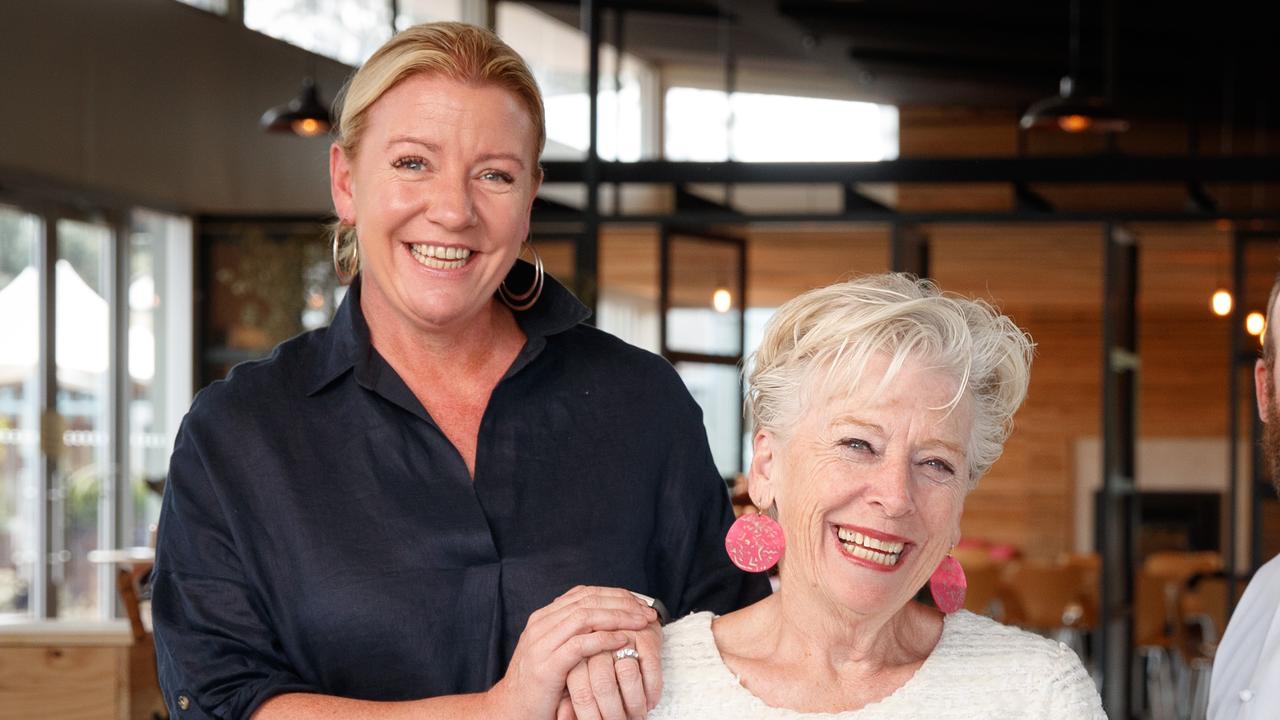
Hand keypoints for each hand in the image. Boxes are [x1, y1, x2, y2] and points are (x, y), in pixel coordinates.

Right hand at [486, 586, 657, 719]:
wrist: (510, 709)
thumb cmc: (541, 683)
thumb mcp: (557, 650)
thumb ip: (575, 633)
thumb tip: (611, 618)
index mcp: (545, 616)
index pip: (585, 594)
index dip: (615, 595)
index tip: (640, 603)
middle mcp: (541, 624)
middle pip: (588, 601)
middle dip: (623, 604)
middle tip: (648, 612)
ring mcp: (541, 643)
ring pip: (585, 617)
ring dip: (619, 618)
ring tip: (641, 624)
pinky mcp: (547, 665)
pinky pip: (580, 645)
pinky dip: (604, 640)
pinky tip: (623, 641)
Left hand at [561, 613, 662, 719]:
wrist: (623, 627)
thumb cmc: (595, 662)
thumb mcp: (574, 681)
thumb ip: (568, 699)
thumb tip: (563, 719)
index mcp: (574, 655)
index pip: (581, 693)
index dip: (591, 716)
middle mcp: (596, 643)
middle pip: (603, 684)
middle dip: (614, 712)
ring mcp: (621, 635)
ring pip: (628, 674)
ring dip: (635, 703)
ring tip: (637, 716)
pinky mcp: (645, 634)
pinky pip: (651, 666)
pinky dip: (652, 689)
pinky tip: (651, 701)